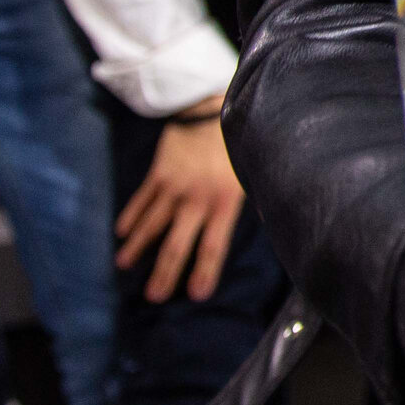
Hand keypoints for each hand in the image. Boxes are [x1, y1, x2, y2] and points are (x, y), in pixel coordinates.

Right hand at [116, 108, 245, 300]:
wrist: (211, 107)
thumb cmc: (236, 145)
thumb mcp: (252, 173)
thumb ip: (261, 202)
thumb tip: (282, 227)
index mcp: (224, 201)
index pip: (214, 244)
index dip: (206, 270)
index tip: (197, 294)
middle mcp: (197, 198)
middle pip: (178, 244)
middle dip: (166, 272)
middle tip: (154, 297)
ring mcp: (174, 186)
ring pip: (152, 225)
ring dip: (138, 247)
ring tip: (126, 266)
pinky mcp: (157, 174)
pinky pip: (141, 201)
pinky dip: (131, 217)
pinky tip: (122, 234)